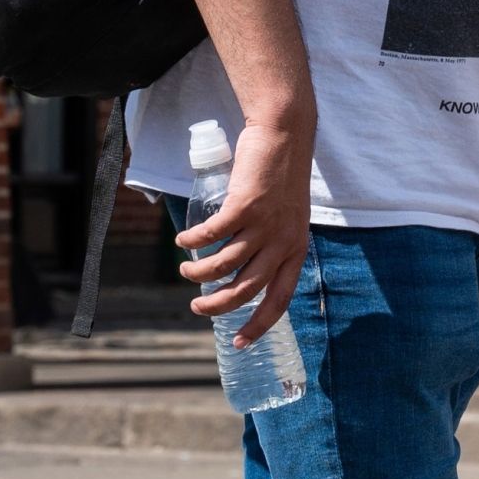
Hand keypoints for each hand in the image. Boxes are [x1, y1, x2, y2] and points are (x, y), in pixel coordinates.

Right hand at [179, 112, 317, 347]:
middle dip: (218, 305)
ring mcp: (264, 224)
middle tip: (197, 306)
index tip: (239, 343)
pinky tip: (182, 240)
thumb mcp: (287, 218)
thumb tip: (239, 268)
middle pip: (246, 290)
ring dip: (199, 272)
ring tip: (185, 270)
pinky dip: (193, 240)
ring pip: (224, 265)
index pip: (279, 299)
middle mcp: (283, 242)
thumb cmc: (281, 177)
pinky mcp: (245, 205)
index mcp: (296, 250)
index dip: (258, 325)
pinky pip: (212, 234)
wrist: (284, 135)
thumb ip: (270, 242)